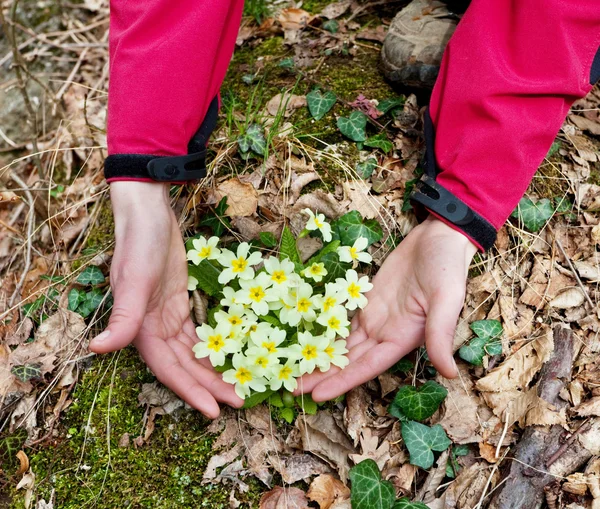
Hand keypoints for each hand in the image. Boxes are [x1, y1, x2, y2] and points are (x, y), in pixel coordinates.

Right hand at [89, 182, 242, 417]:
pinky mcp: (180, 304)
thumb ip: (123, 316)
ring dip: (214, 371)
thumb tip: (98, 349)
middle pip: (186, 367)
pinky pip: (198, 334)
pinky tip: (230, 356)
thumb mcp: (135, 279)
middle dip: (210, 386)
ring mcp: (168, 317)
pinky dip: (213, 347)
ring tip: (241, 385)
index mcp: (142, 329)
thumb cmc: (140, 244)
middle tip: (242, 402)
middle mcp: (154, 329)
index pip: (169, 370)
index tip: (214, 412)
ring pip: (194, 353)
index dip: (190, 392)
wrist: (150, 213)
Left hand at [296, 216, 477, 401]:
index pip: (366, 367)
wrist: (439, 238)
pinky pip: (342, 321)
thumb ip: (441, 335)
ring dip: (320, 358)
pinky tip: (306, 338)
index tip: (316, 396)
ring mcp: (375, 317)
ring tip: (293, 369)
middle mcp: (385, 333)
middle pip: (348, 361)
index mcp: (402, 338)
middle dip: (322, 376)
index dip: (342, 382)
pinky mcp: (366, 300)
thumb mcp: (447, 299)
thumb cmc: (446, 267)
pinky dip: (325, 331)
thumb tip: (451, 374)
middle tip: (291, 389)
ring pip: (342, 344)